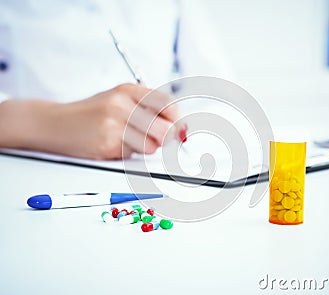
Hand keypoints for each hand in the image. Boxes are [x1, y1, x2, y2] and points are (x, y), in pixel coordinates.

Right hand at [0, 83, 185, 159]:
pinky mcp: (106, 143)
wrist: (54, 123)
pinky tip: (113, 145)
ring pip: (152, 146)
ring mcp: (113, 123)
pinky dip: (128, 154)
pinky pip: (132, 155)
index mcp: (129, 90)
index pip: (169, 104)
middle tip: (157, 141)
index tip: (179, 131)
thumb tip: (180, 129)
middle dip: (166, 140)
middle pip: (166, 129)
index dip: (178, 121)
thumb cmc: (91, 113)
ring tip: (129, 141)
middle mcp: (122, 104)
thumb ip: (148, 109)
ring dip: (146, 149)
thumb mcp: (119, 100)